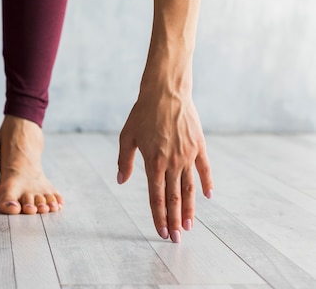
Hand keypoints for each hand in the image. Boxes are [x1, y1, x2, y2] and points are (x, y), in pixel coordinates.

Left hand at [117, 90, 212, 242]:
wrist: (166, 91)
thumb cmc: (142, 113)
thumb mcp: (126, 136)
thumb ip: (124, 161)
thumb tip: (121, 181)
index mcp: (153, 162)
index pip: (156, 197)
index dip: (158, 217)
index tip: (161, 232)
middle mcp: (172, 162)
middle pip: (174, 198)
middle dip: (174, 221)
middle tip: (177, 239)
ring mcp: (188, 155)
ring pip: (190, 188)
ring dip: (189, 209)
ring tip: (189, 226)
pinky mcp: (199, 146)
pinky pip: (205, 169)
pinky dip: (207, 184)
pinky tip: (208, 197)